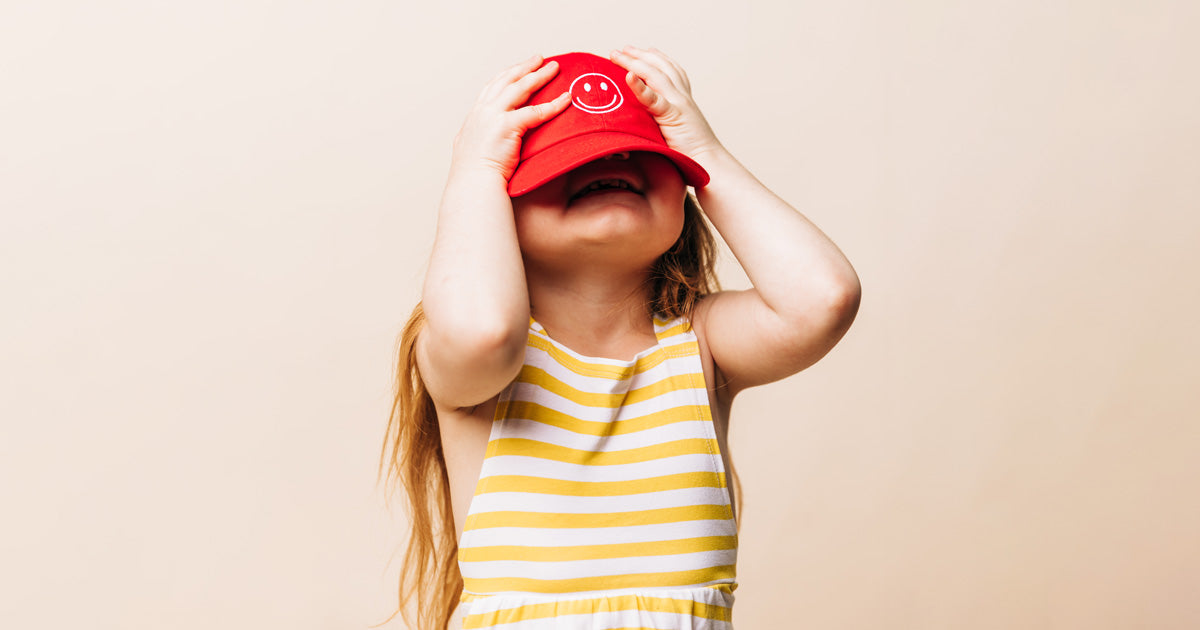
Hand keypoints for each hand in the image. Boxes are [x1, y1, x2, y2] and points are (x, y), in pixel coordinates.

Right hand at [450, 55, 571, 181]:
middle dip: (525, 67)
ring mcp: (492, 117)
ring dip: (539, 75)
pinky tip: (565, 99)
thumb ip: (484, 139)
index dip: (508, 76)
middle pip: (506, 80)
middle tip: (540, 59)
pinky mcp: (506, 126)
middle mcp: (482, 112)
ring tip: (554, 68)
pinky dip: (552, 104)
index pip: (492, 88)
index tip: (520, 69)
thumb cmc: (476, 177)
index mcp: (474, 117)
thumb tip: (494, 141)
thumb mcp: (475, 150)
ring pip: (520, 88)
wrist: (472, 186)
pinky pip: (535, 111)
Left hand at [610, 46, 724, 163]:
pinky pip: (655, 99)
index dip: (657, 58)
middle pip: (659, 67)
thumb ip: (663, 121)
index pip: (671, 71)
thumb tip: (644, 123)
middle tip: (621, 49)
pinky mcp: (674, 116)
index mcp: (683, 100)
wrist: (709, 164)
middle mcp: (682, 97)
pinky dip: (640, 87)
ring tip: (618, 55)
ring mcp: (678, 104)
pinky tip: (628, 77)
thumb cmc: (692, 154)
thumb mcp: (676, 130)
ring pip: (655, 75)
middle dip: (639, 55)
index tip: (644, 50)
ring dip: (634, 62)